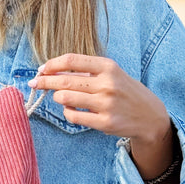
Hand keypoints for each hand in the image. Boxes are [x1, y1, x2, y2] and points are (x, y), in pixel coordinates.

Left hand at [28, 53, 174, 179]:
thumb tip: (52, 70)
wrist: (150, 116)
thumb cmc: (125, 91)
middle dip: (44, 81)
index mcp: (108, 67)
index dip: (52, 64)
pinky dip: (67, 113)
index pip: (72, 60)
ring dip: (57, 98)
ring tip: (59, 97)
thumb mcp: (112, 74)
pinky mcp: (104, 123)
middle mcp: (107, 84)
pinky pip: (73, 116)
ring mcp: (106, 104)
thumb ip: (86, 72)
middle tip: (34, 83)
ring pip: (65, 98)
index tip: (41, 69)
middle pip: (64, 80)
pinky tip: (71, 110)